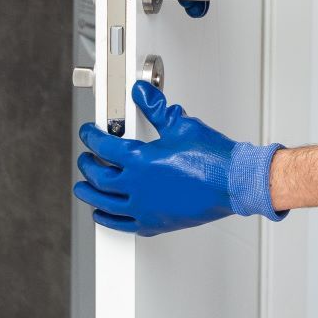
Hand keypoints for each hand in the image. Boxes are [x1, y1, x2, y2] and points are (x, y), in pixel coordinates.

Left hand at [72, 80, 285, 235]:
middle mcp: (137, 187)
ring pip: (105, 204)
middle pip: (99, 177)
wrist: (234, 183)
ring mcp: (145, 208)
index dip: (91, 137)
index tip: (89, 132)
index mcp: (140, 161)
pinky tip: (104, 215)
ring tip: (83, 188)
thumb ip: (156, 108)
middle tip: (85, 158)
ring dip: (90, 194)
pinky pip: (124, 224)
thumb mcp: (180, 125)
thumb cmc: (213, 158)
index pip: (104, 147)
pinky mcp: (156, 222)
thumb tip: (142, 92)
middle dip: (87, 165)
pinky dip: (110, 219)